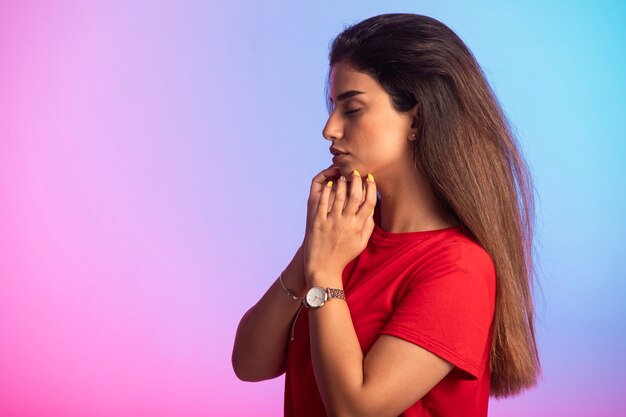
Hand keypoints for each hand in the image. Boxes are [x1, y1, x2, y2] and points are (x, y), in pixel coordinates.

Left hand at [303, 169, 376, 286]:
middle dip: (357, 180)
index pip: (369, 203)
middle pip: (355, 196)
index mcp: (359, 227)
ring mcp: (332, 222)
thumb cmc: (343, 256)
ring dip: (343, 183)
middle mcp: (347, 223)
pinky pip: (323, 203)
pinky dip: (327, 192)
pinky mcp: (319, 223)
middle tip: (356, 171)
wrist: (324, 268)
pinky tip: (329, 184)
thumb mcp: (361, 244)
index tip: (370, 179)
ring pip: (340, 197)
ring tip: (344, 175)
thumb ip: (368, 228)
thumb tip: (372, 212)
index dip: (371, 188)